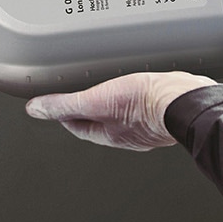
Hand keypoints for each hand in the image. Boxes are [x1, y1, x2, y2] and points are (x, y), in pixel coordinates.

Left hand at [25, 71, 217, 150]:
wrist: (185, 99)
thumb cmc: (146, 104)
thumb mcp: (95, 100)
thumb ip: (64, 105)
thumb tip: (37, 109)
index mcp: (108, 134)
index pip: (76, 127)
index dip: (64, 115)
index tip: (55, 107)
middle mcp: (127, 133)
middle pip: (99, 122)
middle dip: (88, 110)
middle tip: (80, 96)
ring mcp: (146, 123)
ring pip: (121, 114)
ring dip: (112, 103)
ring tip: (108, 88)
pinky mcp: (162, 111)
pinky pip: (142, 105)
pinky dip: (135, 97)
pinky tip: (140, 87)